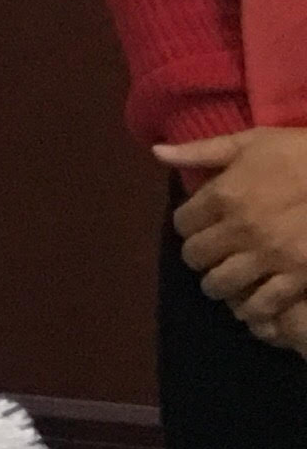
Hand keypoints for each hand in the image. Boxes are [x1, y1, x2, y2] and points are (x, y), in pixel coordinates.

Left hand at [160, 130, 306, 340]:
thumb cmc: (304, 153)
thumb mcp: (253, 141)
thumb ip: (202, 151)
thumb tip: (157, 152)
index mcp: (224, 195)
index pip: (182, 223)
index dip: (189, 224)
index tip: (200, 224)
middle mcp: (240, 229)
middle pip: (195, 256)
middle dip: (200, 255)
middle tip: (213, 252)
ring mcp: (269, 256)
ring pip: (219, 285)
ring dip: (219, 283)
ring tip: (229, 278)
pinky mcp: (297, 277)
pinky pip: (261, 305)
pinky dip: (253, 307)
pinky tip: (255, 300)